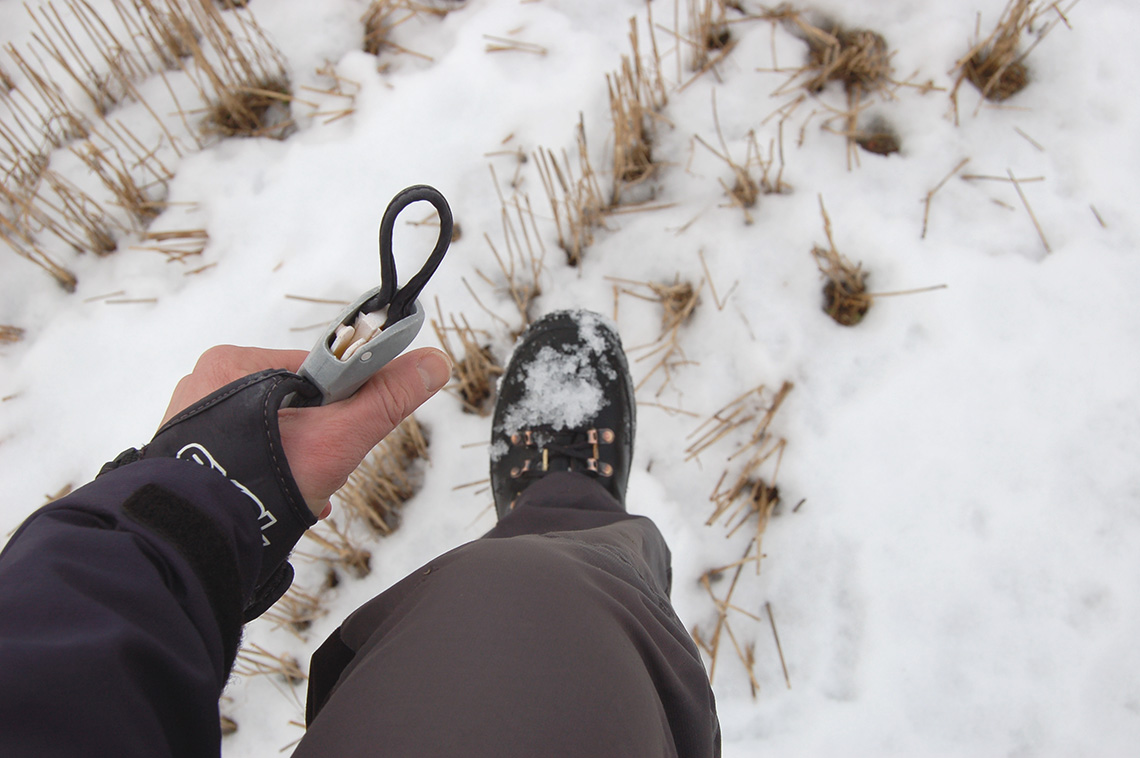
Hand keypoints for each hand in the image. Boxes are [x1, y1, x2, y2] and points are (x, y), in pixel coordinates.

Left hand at [162, 345, 451, 517]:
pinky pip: (246, 455)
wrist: (198, 546)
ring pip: (274, 434)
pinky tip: (278, 504)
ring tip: (302, 496)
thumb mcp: (338, 436)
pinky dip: (268, 476)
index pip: (317, 369)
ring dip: (298, 464)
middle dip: (320, 442)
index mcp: (234, 362)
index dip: (346, 404)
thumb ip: (387, 399)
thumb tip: (434, 362)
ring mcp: (192, 423)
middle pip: (298, 404)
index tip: (349, 434)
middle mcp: (205, 384)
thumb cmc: (260, 482)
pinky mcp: (188, 457)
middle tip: (324, 474)